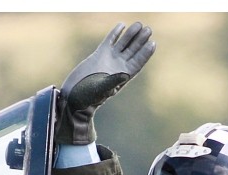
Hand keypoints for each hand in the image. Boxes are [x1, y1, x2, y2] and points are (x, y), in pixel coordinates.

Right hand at [56, 22, 155, 144]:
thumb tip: (125, 75)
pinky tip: (121, 25)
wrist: (75, 94)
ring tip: (139, 25)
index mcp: (123, 76)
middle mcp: (118, 66)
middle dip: (141, 40)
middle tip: (148, 30)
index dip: (145, 53)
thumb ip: (113, 82)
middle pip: (133, 51)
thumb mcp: (102, 90)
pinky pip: (110, 41)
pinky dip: (115, 34)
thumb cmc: (89, 96)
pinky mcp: (99, 54)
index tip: (152, 43)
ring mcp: (109, 59)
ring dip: (131, 35)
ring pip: (123, 44)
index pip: (138, 62)